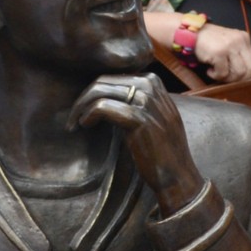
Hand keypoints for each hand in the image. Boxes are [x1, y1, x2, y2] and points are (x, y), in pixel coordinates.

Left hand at [69, 74, 204, 213]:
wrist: (178, 174)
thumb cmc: (161, 148)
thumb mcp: (152, 114)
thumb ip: (135, 99)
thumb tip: (102, 93)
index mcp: (153, 81)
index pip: (112, 76)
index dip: (93, 91)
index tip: (83, 109)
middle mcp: (150, 86)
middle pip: (103, 81)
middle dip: (83, 98)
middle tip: (73, 117)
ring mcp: (146, 101)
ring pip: (100, 91)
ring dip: (81, 107)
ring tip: (75, 122)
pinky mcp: (139, 119)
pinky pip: (102, 107)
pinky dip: (89, 115)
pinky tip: (85, 125)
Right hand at [193, 24, 250, 82]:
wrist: (191, 33)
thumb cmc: (209, 42)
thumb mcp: (229, 44)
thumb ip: (239, 55)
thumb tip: (247, 75)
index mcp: (244, 38)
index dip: (247, 74)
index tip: (236, 77)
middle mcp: (240, 40)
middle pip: (250, 69)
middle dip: (238, 79)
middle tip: (226, 77)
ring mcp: (230, 46)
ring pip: (239, 73)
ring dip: (226, 78)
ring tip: (217, 72)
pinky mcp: (219, 53)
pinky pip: (223, 73)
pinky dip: (215, 75)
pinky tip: (209, 70)